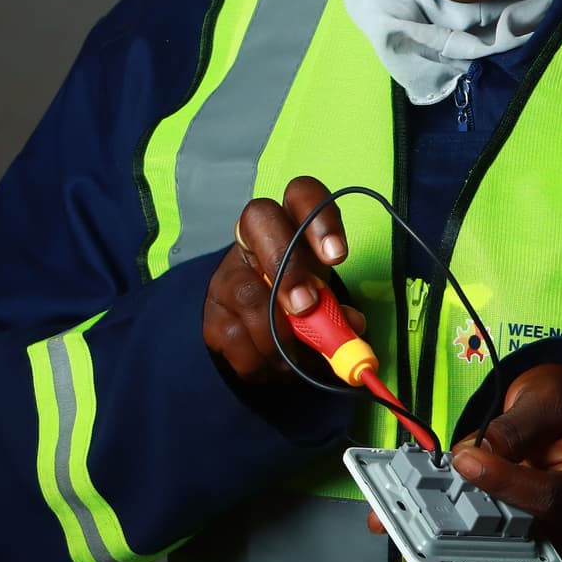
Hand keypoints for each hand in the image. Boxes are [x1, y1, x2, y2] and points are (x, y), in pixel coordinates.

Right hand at [202, 175, 362, 382]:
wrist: (253, 329)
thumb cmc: (299, 300)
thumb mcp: (323, 298)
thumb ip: (338, 310)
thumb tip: (351, 327)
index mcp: (292, 223)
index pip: (301, 193)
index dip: (319, 218)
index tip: (337, 256)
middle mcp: (254, 236)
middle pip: (259, 220)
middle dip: (286, 266)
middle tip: (306, 307)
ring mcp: (227, 272)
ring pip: (248, 293)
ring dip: (278, 335)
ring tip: (294, 361)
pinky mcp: (211, 312)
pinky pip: (234, 337)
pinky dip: (260, 362)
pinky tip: (272, 368)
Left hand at [366, 363, 561, 556]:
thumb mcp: (551, 398)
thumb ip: (519, 424)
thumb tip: (479, 450)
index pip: (548, 497)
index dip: (504, 483)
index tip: (464, 461)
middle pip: (511, 544)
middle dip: (456, 533)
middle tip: (412, 513)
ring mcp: (529, 539)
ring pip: (482, 555)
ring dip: (433, 541)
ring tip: (391, 519)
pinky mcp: (502, 539)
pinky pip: (467, 546)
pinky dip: (430, 536)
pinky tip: (393, 520)